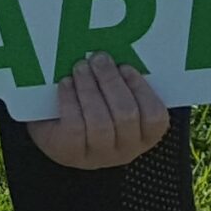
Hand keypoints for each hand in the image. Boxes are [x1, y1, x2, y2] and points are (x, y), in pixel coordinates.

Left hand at [24, 54, 170, 169]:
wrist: (55, 128)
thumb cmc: (91, 106)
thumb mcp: (111, 95)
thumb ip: (121, 80)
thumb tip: (114, 55)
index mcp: (143, 135)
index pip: (155, 117)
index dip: (141, 89)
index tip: (125, 66)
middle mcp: (124, 150)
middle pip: (126, 115)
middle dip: (111, 81)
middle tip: (98, 58)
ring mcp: (98, 155)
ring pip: (100, 122)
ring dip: (89, 88)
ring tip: (80, 67)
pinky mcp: (70, 153)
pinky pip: (74, 126)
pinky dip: (70, 100)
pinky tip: (66, 84)